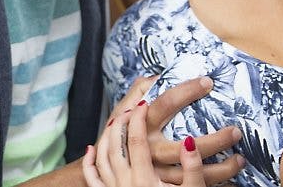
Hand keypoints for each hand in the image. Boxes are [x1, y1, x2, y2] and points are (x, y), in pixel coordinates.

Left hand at [84, 103, 203, 186]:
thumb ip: (192, 168)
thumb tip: (189, 141)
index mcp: (143, 179)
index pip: (135, 140)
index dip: (138, 119)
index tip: (143, 103)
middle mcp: (124, 183)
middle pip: (114, 144)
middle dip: (120, 122)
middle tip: (129, 107)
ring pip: (101, 157)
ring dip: (106, 137)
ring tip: (114, 121)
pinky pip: (92, 179)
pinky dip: (89, 163)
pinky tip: (91, 150)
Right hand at [106, 76, 244, 185]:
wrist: (105, 168)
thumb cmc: (120, 132)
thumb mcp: (124, 107)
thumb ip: (141, 89)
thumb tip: (161, 74)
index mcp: (141, 124)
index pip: (165, 102)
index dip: (187, 91)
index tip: (208, 82)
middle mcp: (149, 149)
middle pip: (185, 146)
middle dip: (214, 140)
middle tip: (236, 131)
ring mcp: (156, 172)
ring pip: (192, 174)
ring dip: (220, 169)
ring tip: (241, 159)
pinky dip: (212, 185)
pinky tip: (231, 180)